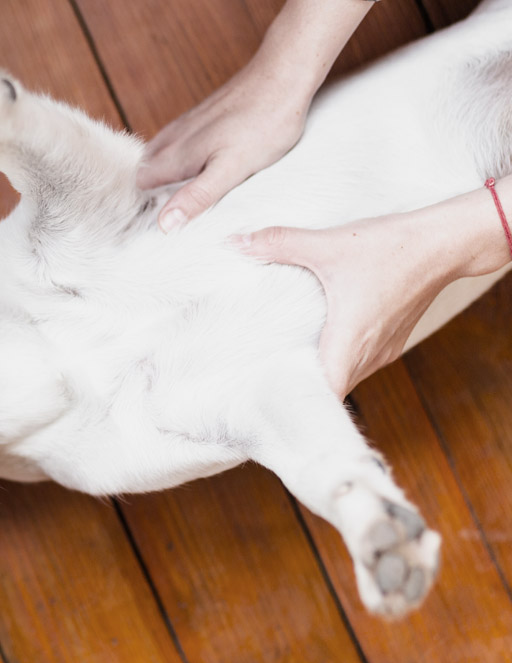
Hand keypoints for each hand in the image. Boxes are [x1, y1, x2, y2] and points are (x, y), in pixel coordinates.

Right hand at [138, 58, 310, 232]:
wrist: (283, 75)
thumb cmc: (264, 122)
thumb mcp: (231, 169)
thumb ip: (196, 197)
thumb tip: (164, 224)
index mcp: (176, 155)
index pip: (140, 186)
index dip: (149, 206)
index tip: (167, 223)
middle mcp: (174, 138)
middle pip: (148, 171)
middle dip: (155, 193)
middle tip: (181, 214)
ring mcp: (187, 125)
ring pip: (162, 156)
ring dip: (169, 176)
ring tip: (192, 195)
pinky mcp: (203, 117)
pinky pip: (180, 144)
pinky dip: (185, 160)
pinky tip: (206, 167)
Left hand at [235, 218, 448, 396]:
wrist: (445, 242)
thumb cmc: (391, 247)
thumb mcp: (329, 244)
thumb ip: (280, 243)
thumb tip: (236, 242)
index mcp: (350, 342)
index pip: (323, 394)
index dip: (297, 400)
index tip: (268, 395)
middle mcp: (369, 354)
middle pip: (330, 389)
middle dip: (300, 386)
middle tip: (263, 379)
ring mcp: (383, 349)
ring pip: (346, 375)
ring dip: (320, 372)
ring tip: (284, 363)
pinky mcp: (392, 338)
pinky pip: (359, 361)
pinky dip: (338, 358)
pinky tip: (318, 340)